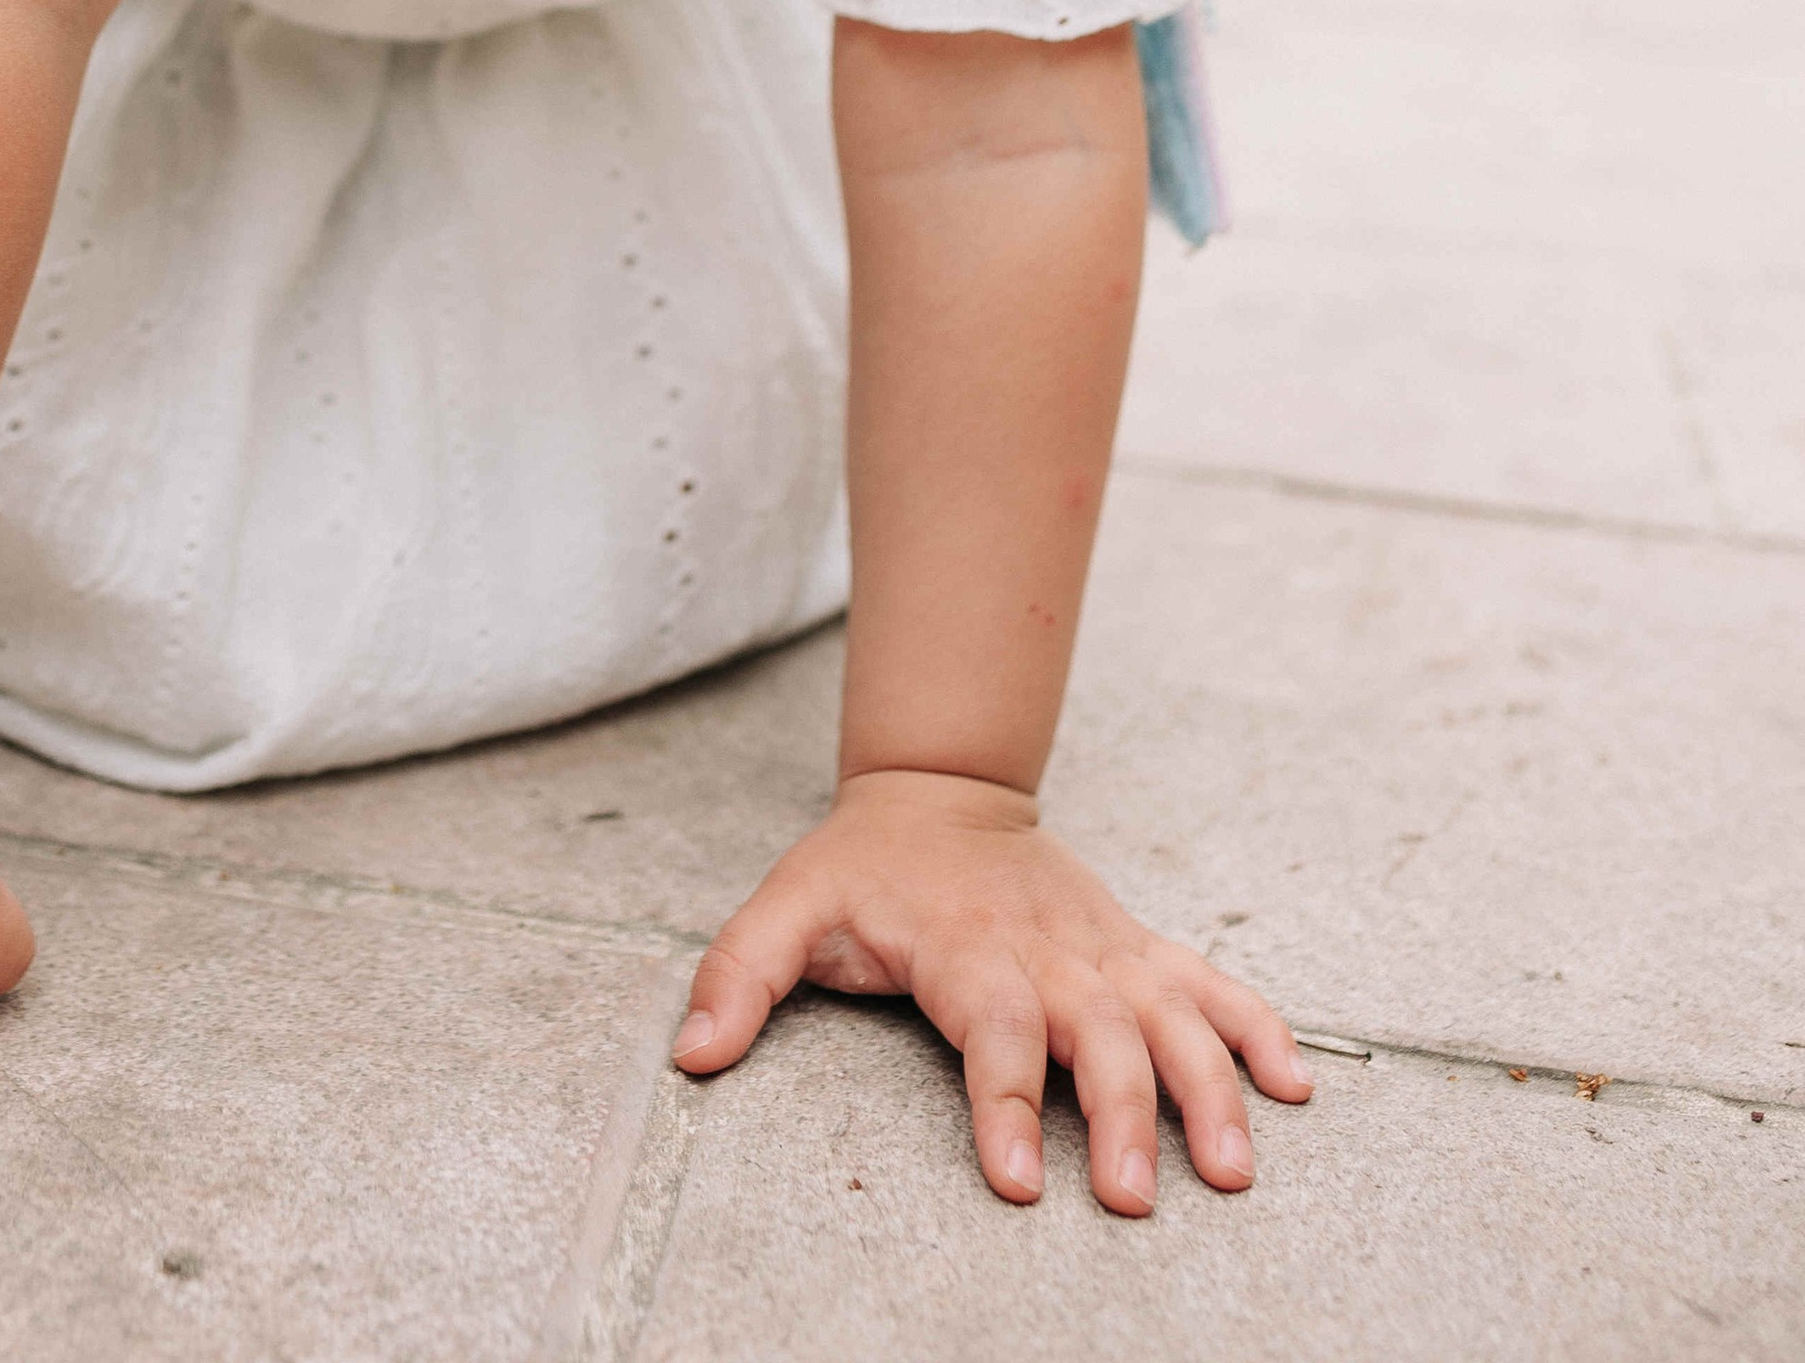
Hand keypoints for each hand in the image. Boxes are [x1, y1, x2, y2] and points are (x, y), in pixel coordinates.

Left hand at [675, 768, 1310, 1213]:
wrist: (940, 788)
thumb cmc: (864, 867)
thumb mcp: (785, 906)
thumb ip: (738, 976)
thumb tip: (689, 1055)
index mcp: (964, 950)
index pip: (992, 1030)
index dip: (1005, 1104)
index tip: (1019, 1182)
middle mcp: (1046, 953)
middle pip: (1097, 1036)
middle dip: (1122, 1116)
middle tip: (1135, 1198)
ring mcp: (1101, 952)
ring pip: (1171, 1017)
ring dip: (1208, 1088)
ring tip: (1234, 1166)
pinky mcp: (1136, 951)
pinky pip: (1210, 987)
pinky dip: (1257, 1030)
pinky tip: (1296, 1087)